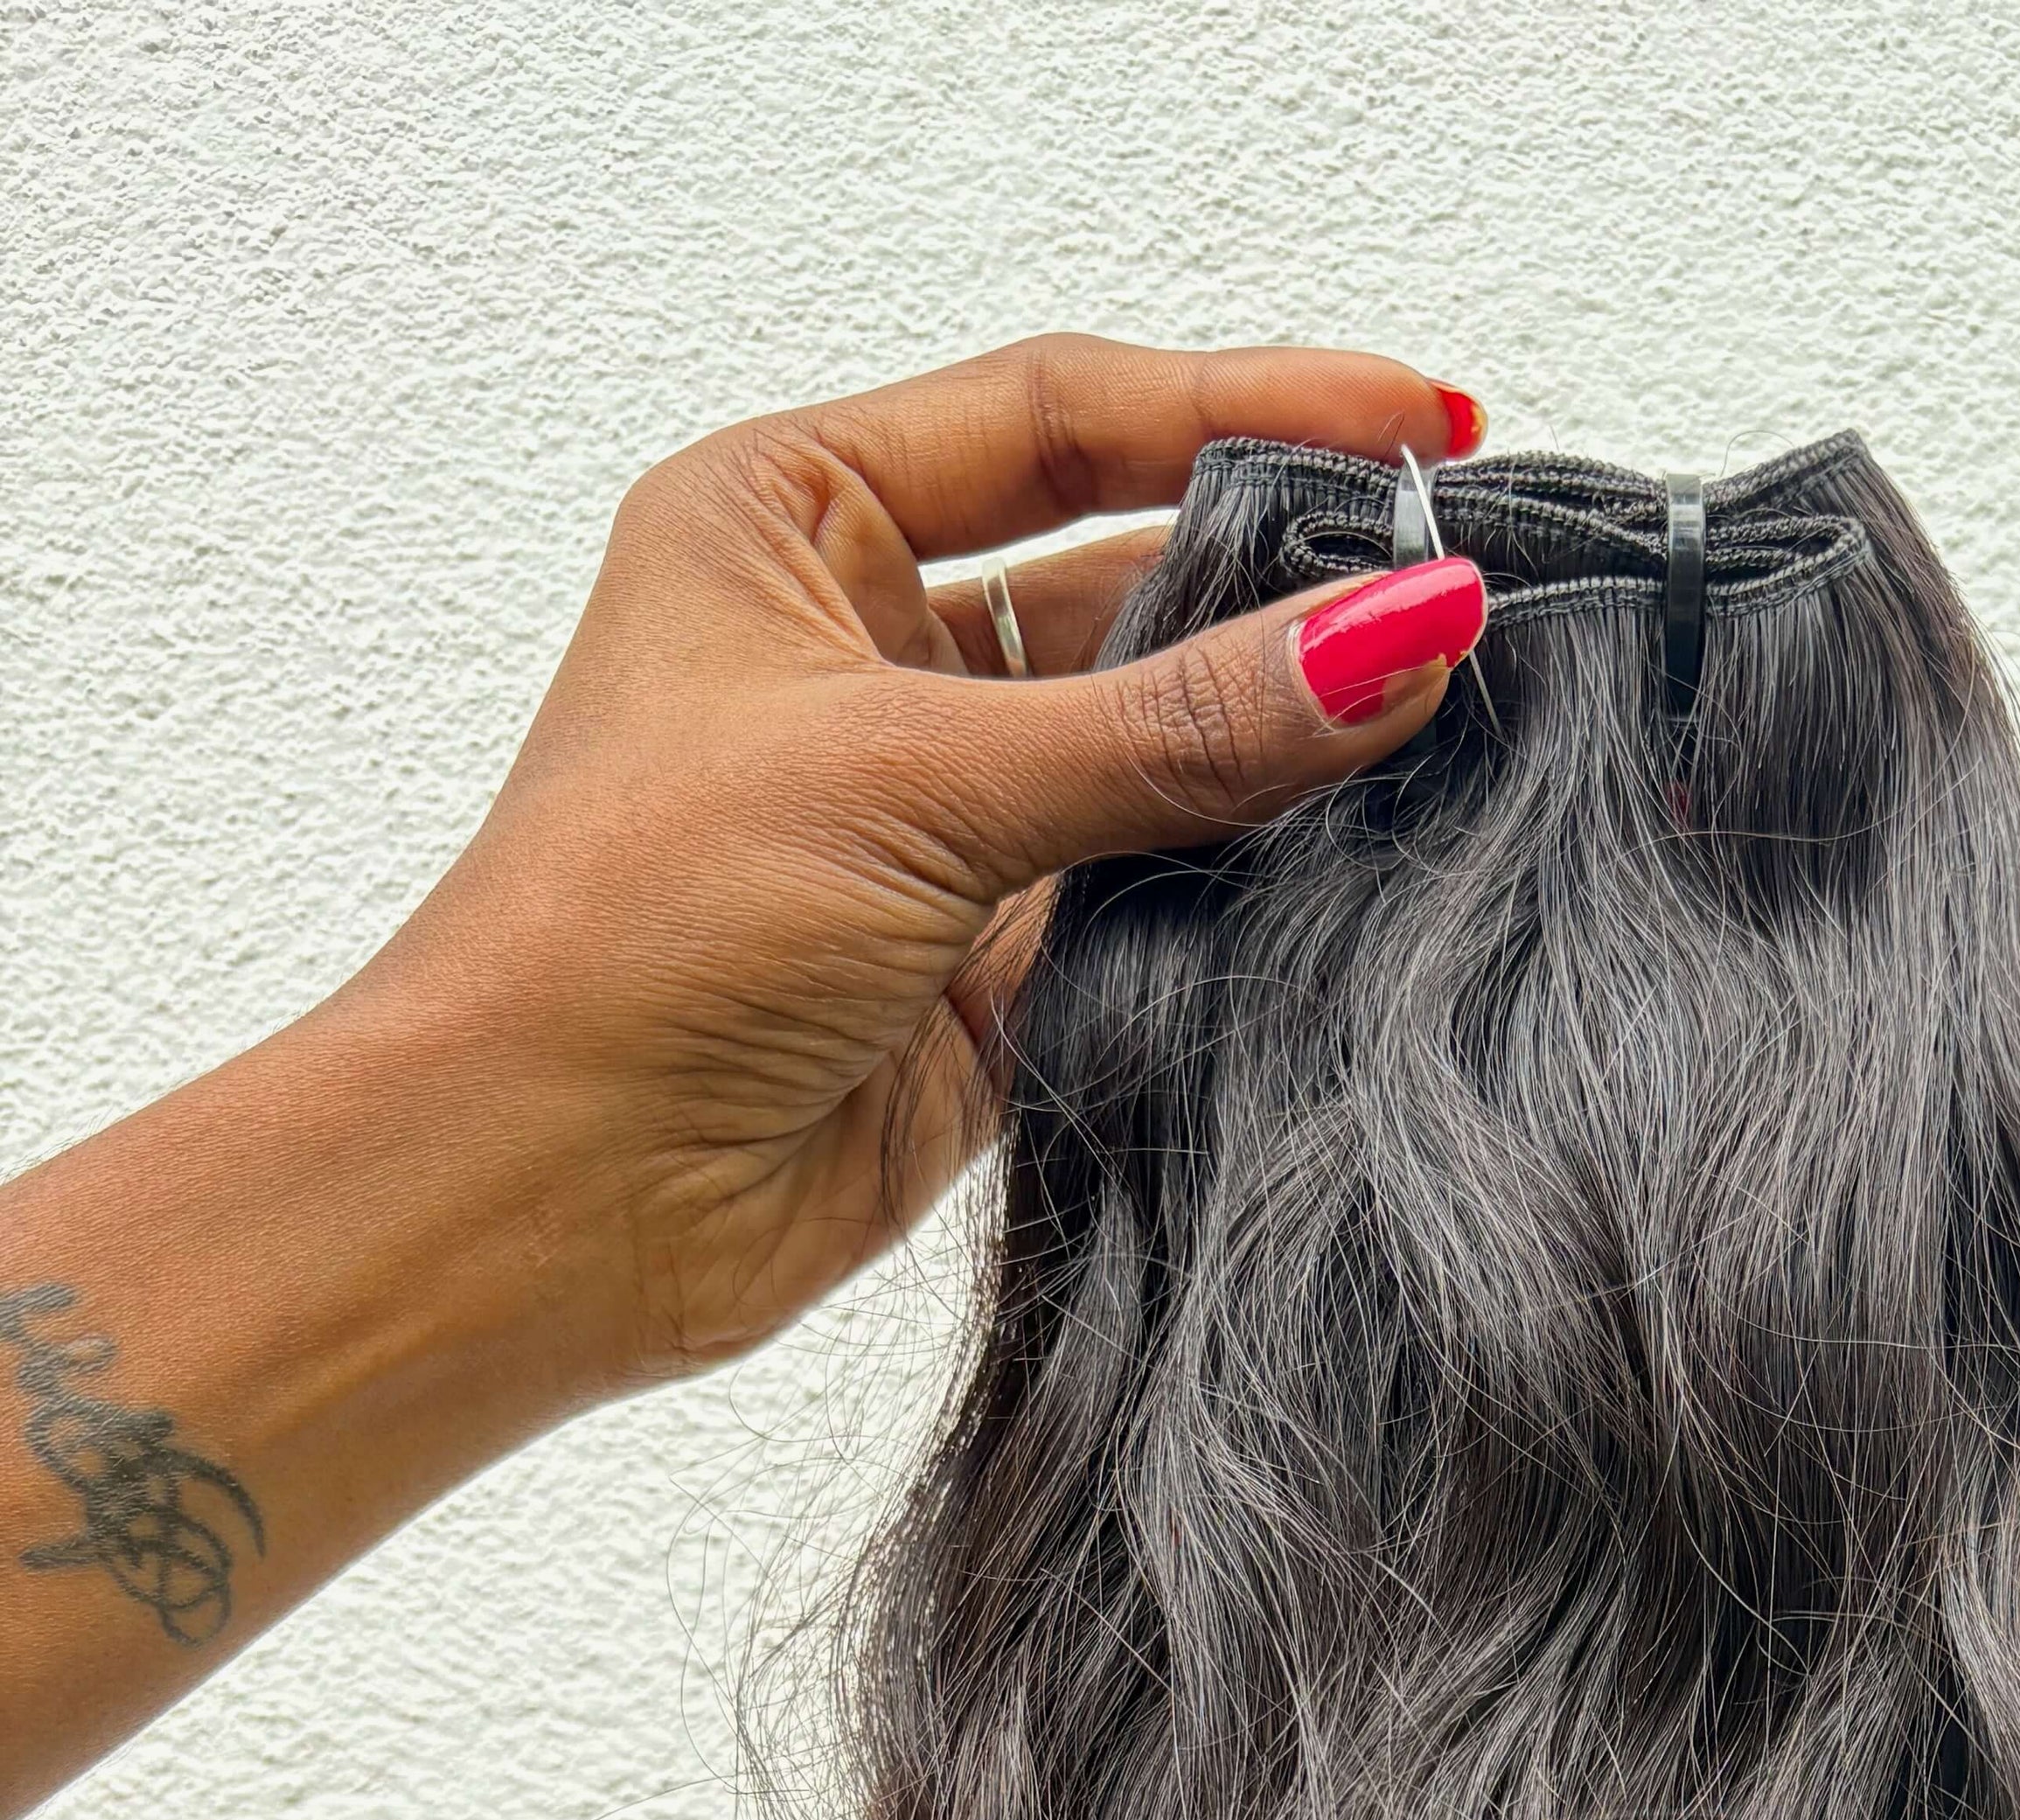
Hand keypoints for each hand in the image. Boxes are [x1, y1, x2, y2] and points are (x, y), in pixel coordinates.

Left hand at [349, 330, 1487, 1387]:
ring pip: (1164, 751)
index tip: (1415, 433)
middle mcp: (869, 658)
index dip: (1243, 410)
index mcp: (792, 524)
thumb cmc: (628, 936)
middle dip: (1286, 590)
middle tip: (1457, 597)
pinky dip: (1252, 892)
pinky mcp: (995, 974)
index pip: (1059, 418)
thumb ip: (1175, 720)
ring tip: (1445, 729)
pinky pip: (1164, 901)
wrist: (553, 1199)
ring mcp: (941, 820)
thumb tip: (1394, 635)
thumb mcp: (919, 775)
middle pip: (1130, 580)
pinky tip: (1360, 868)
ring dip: (1283, 750)